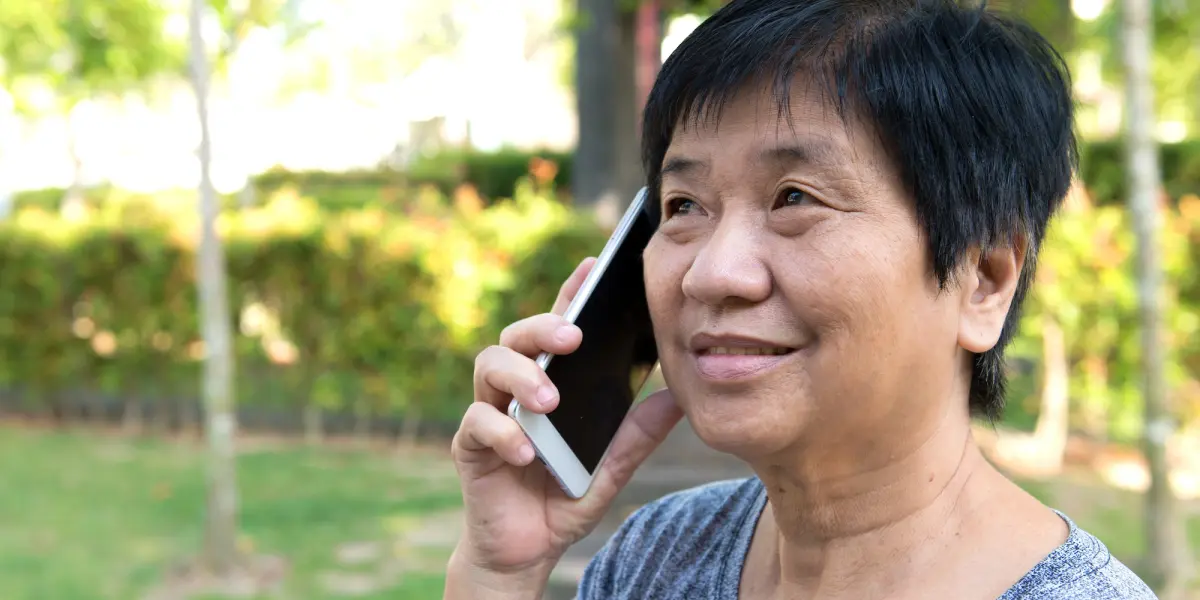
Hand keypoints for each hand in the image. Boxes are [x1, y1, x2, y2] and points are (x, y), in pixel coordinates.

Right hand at [445, 257, 682, 597]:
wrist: (528, 550)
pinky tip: (527, 451)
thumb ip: (637, 435)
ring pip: (489, 366)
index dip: (570, 293)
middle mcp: (515, 388)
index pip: (558, 328)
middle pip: (516, 336)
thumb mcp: (611, 468)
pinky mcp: (469, 446)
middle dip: (543, 328)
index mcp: (550, 382)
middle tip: (573, 337)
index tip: (592, 266)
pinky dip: (503, 433)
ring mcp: (489, 412)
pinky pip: (477, 423)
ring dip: (522, 377)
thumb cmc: (564, 497)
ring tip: (550, 400)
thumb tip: (676, 400)